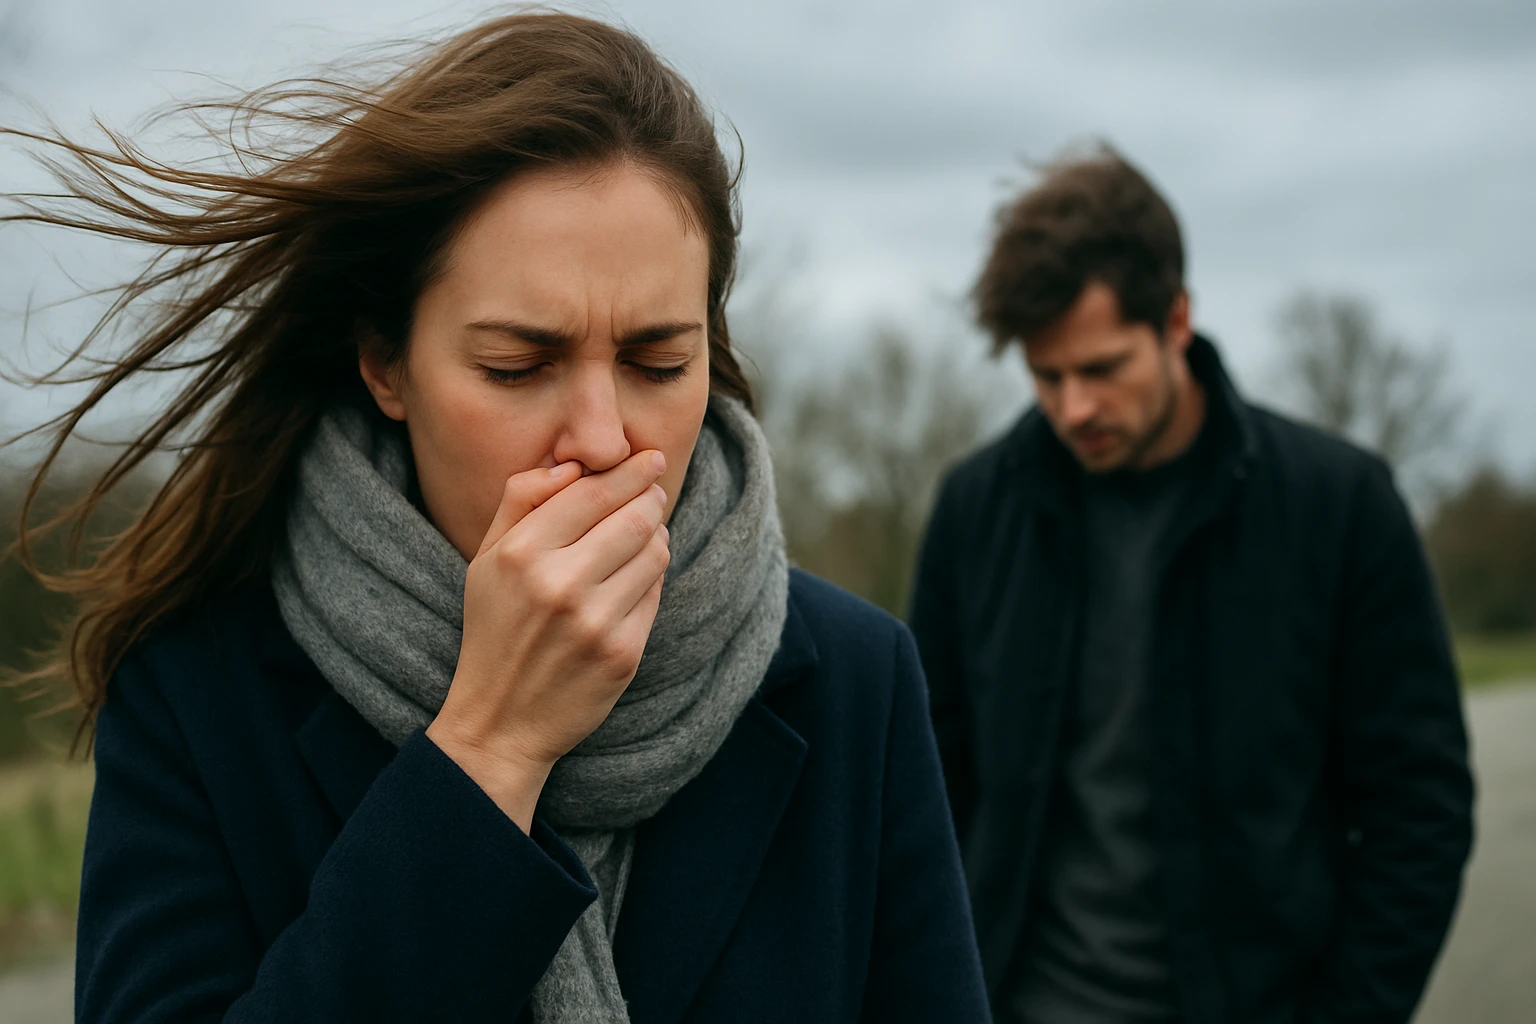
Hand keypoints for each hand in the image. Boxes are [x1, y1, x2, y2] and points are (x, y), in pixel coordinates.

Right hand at [425, 450, 671, 830]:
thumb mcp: (485, 560)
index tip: (651, 458)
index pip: (593, 493)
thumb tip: (570, 465)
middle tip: (654, 491)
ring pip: (654, 552)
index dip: (630, 471)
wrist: (502, 720)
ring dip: (657, 534)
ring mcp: (595, 622)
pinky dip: (653, 575)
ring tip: (645, 532)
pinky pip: (656, 593)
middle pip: (634, 517)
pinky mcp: (623, 653)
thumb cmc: (495, 630)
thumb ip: (520, 501)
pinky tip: (636, 575)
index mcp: (521, 554)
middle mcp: (560, 585)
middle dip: (651, 497)